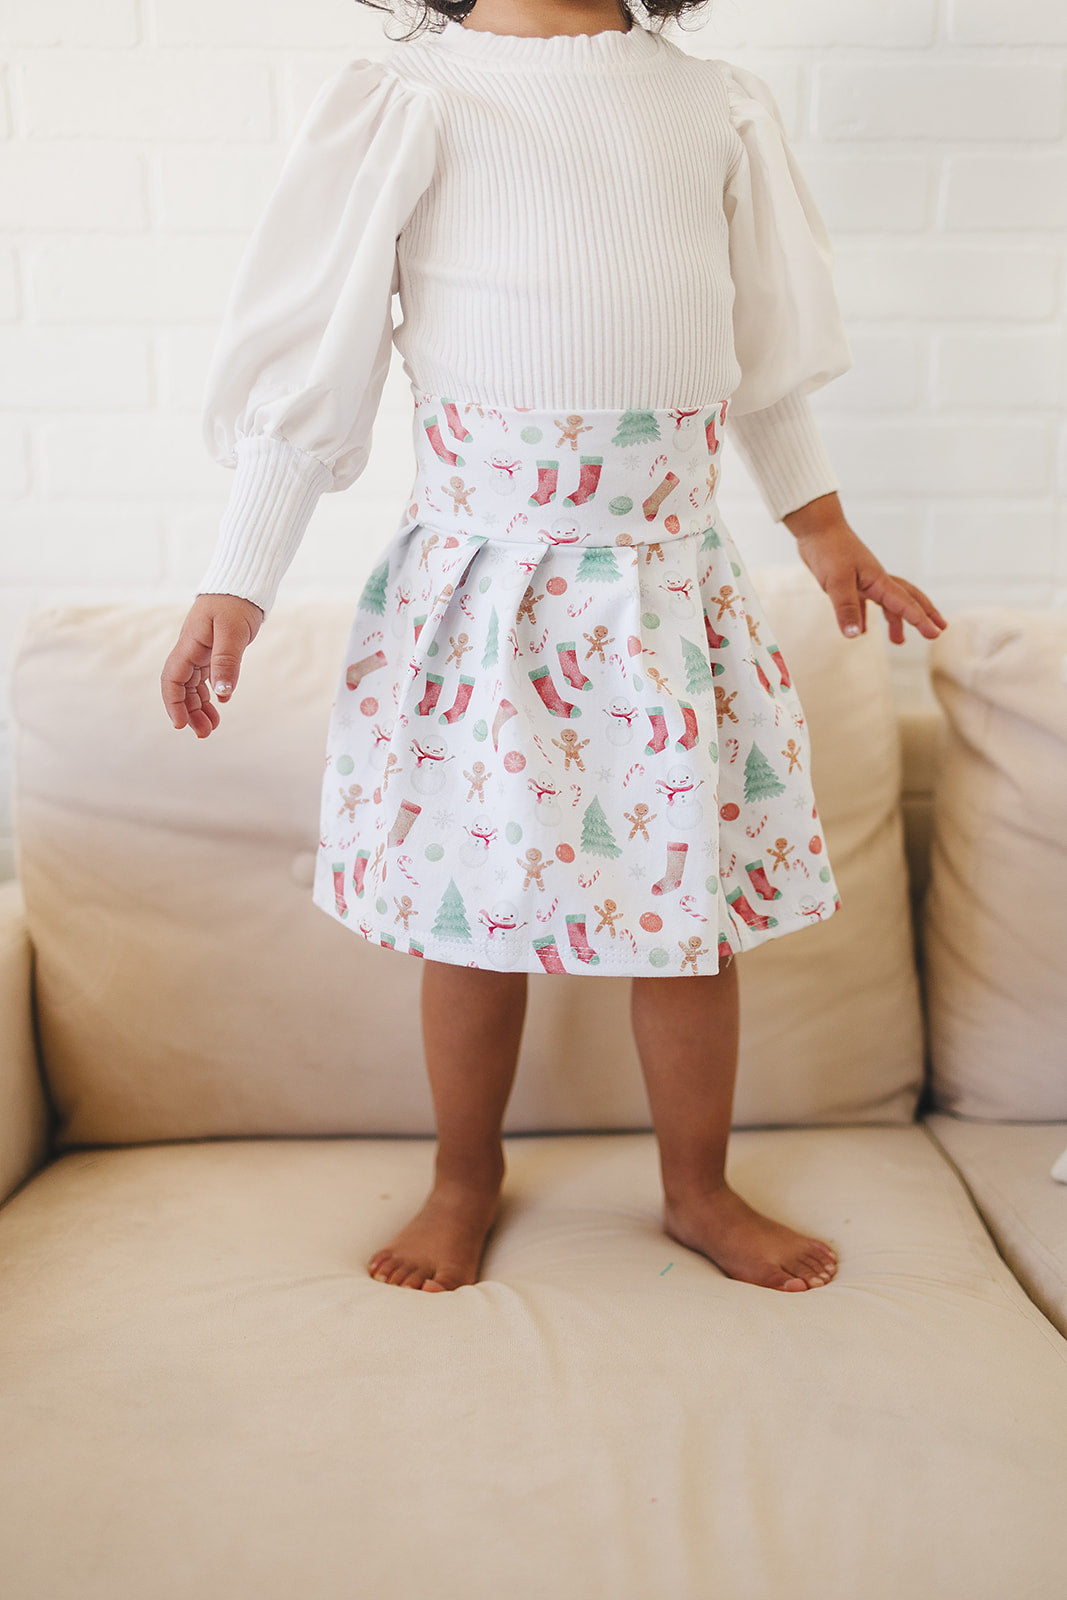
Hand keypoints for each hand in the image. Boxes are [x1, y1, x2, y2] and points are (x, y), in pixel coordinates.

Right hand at [161, 593, 264, 737]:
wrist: (243, 585)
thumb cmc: (236, 603)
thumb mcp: (233, 632)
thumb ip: (227, 661)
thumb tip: (223, 693)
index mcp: (189, 645)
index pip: (172, 680)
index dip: (173, 703)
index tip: (180, 725)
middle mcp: (191, 650)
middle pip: (181, 688)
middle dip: (189, 712)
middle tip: (204, 734)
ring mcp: (200, 652)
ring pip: (193, 686)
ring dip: (199, 707)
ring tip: (212, 727)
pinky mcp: (212, 652)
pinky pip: (205, 678)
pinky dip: (210, 694)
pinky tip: (220, 704)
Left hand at [782, 494, 948, 644]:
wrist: (816, 526)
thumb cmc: (828, 550)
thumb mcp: (837, 582)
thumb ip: (847, 609)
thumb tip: (854, 636)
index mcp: (878, 580)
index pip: (904, 603)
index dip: (920, 619)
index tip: (936, 634)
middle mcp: (875, 580)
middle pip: (908, 598)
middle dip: (924, 614)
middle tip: (939, 629)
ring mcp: (863, 579)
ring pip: (888, 602)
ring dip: (896, 620)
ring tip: (899, 641)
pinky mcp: (849, 580)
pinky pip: (864, 602)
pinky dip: (865, 616)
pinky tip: (861, 629)